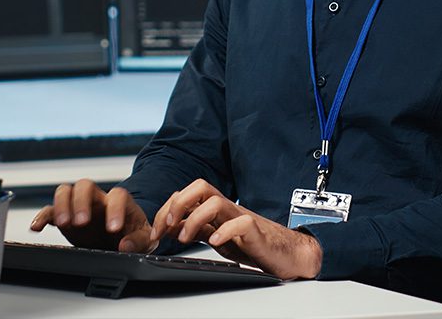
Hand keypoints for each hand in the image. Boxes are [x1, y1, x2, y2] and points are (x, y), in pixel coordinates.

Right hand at [30, 179, 155, 252]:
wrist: (120, 240)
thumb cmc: (133, 236)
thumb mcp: (145, 240)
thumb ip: (139, 241)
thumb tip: (126, 245)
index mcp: (120, 202)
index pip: (117, 196)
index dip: (114, 210)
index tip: (113, 229)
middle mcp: (98, 199)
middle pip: (85, 186)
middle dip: (81, 202)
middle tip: (81, 223)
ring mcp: (80, 206)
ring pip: (66, 191)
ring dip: (62, 205)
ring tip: (64, 224)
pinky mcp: (66, 217)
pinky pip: (50, 210)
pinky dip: (42, 216)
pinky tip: (37, 227)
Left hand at [151, 179, 321, 279]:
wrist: (286, 254)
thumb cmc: (252, 243)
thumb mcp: (216, 236)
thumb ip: (195, 228)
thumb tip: (168, 226)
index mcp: (216, 208)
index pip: (187, 194)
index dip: (166, 209)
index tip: (155, 231)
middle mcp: (227, 208)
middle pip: (201, 187)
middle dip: (178, 203)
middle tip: (166, 226)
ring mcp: (241, 216)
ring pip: (216, 201)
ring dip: (194, 219)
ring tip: (185, 238)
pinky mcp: (256, 231)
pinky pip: (240, 223)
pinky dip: (224, 231)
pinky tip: (215, 242)